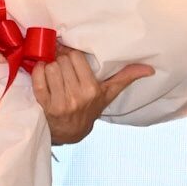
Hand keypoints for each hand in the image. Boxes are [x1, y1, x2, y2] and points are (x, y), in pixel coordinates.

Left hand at [31, 48, 153, 144]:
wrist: (71, 132)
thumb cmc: (91, 107)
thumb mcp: (109, 93)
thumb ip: (126, 77)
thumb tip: (149, 69)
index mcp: (92, 90)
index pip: (76, 58)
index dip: (71, 53)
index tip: (69, 55)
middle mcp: (76, 96)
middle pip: (62, 61)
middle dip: (60, 59)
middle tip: (60, 61)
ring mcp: (59, 102)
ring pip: (50, 68)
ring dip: (48, 65)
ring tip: (53, 69)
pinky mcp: (44, 105)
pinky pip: (37, 80)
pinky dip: (37, 72)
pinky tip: (42, 73)